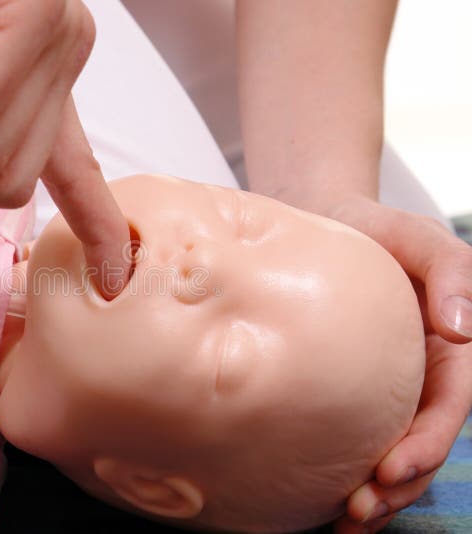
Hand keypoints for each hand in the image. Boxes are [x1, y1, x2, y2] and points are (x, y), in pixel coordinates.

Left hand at [325, 197, 471, 532]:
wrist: (321, 223)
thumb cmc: (373, 230)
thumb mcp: (414, 233)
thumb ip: (449, 268)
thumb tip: (465, 324)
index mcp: (446, 347)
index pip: (448, 406)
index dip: (427, 443)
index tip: (391, 468)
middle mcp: (421, 375)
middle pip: (422, 442)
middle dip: (400, 484)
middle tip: (361, 508)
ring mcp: (387, 388)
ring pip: (391, 452)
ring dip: (378, 495)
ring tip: (345, 523)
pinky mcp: (350, 393)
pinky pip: (354, 439)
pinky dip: (346, 474)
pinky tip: (326, 504)